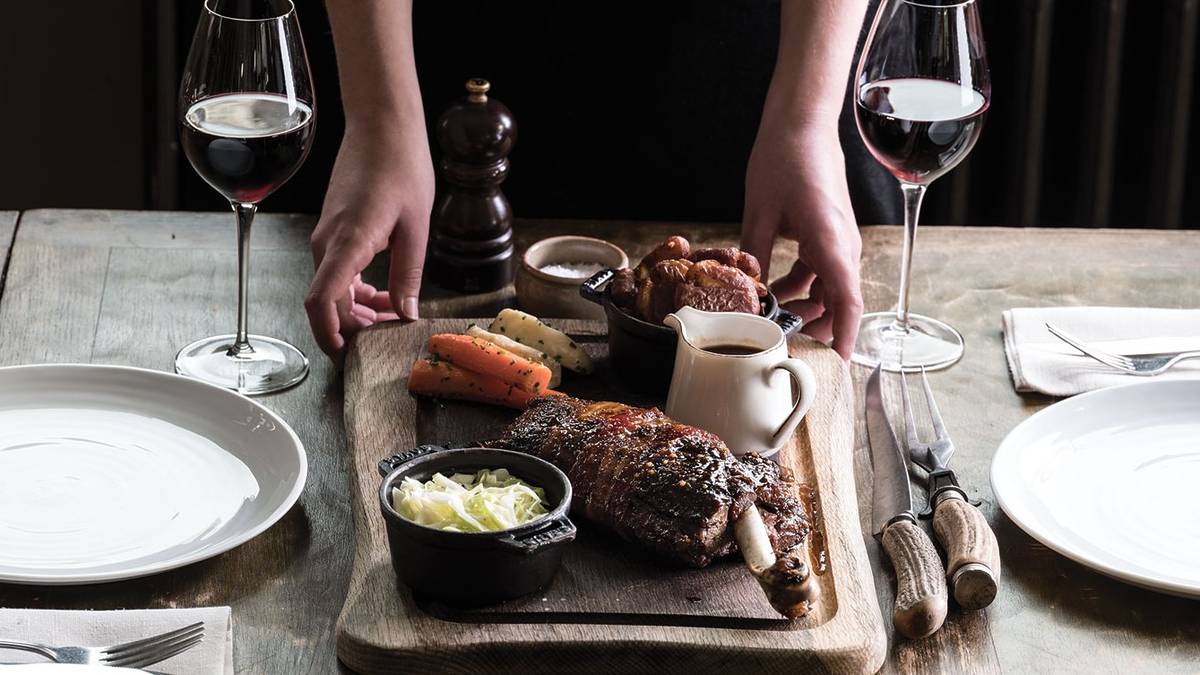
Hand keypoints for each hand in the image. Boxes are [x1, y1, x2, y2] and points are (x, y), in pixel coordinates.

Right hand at [305, 125, 434, 357]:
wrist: (382, 125)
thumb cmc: (401, 166)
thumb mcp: (416, 228)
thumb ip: (409, 275)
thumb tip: (406, 314)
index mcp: (347, 243)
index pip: (321, 299)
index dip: (328, 333)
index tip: (345, 355)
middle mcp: (327, 242)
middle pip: (327, 302)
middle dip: (354, 328)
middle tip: (389, 339)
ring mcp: (327, 235)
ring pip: (333, 289)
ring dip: (358, 310)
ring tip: (393, 318)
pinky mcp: (335, 229)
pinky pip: (338, 271)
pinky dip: (357, 290)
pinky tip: (385, 294)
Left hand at [741, 118, 863, 358]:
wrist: (801, 122)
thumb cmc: (783, 159)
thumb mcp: (759, 214)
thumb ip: (755, 259)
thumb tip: (750, 297)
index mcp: (830, 241)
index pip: (848, 301)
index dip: (844, 335)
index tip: (836, 362)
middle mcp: (843, 244)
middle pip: (841, 301)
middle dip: (817, 326)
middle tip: (786, 343)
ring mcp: (839, 238)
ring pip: (831, 287)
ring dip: (807, 305)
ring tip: (773, 316)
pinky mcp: (830, 231)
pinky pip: (823, 269)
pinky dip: (804, 285)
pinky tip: (776, 288)